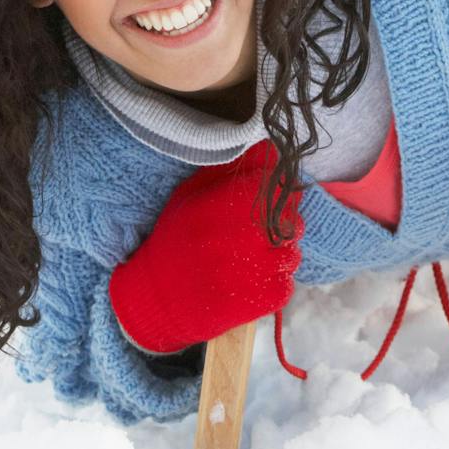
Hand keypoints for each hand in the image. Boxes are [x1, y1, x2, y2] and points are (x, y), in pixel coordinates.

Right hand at [108, 139, 303, 354]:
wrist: (156, 296)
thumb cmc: (175, 240)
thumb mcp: (190, 195)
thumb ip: (227, 172)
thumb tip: (265, 149)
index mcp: (226, 205)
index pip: (276, 188)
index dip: (277, 192)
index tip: (268, 201)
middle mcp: (244, 235)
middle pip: (291, 221)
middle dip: (282, 224)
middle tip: (260, 233)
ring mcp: (255, 270)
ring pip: (292, 254)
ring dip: (279, 254)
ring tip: (254, 258)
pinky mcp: (260, 300)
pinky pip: (286, 284)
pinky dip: (275, 282)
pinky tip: (251, 279)